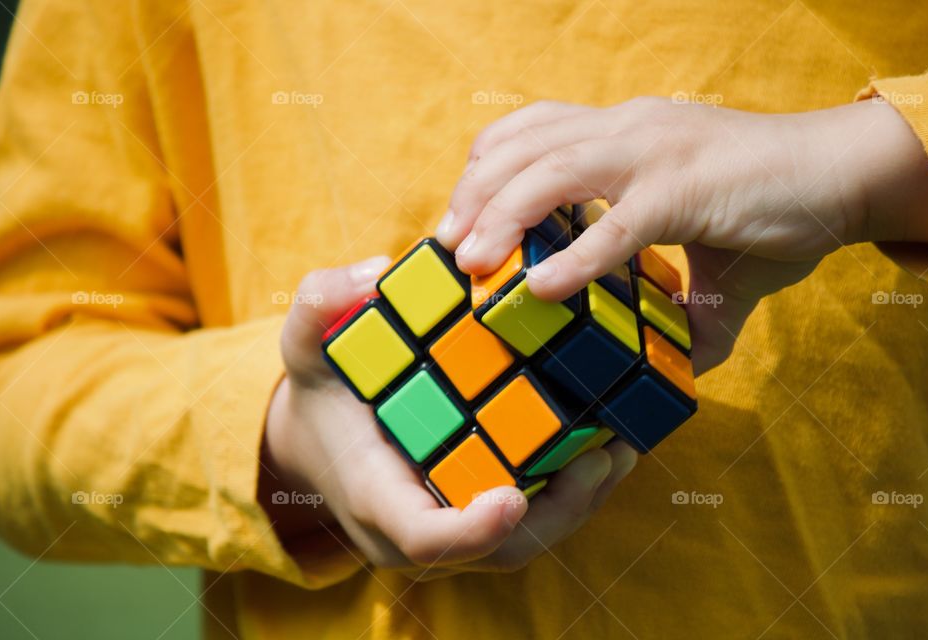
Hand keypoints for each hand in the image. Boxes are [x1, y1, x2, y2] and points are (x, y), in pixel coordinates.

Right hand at [259, 257, 637, 579]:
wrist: (323, 436)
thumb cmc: (322, 391)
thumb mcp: (306, 341)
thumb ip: (321, 305)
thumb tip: (375, 273)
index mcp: (374, 494)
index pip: (422, 535)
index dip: (468, 528)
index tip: (510, 499)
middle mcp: (419, 527)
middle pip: (497, 547)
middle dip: (556, 510)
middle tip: (602, 458)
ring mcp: (454, 523)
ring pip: (526, 537)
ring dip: (579, 500)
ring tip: (621, 449)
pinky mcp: (479, 506)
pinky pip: (532, 513)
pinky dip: (572, 486)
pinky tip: (607, 442)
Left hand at [438, 98, 927, 372]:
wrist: (847, 176)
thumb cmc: (774, 206)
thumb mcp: (704, 243)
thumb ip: (680, 294)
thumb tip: (680, 355)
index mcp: (624, 133)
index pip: (531, 130)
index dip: (485, 170)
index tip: (464, 222)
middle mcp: (629, 130)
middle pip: (521, 145)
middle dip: (474, 195)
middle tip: (450, 250)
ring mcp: (655, 154)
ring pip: (551, 172)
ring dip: (502, 219)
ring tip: (473, 265)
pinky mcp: (686, 191)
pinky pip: (615, 225)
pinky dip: (572, 259)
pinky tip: (540, 290)